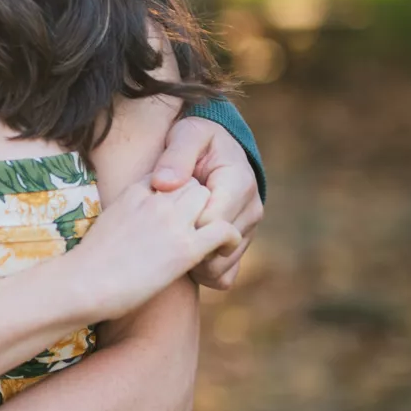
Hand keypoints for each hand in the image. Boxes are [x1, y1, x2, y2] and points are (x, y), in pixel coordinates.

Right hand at [80, 176, 241, 318]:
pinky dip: (229, 238)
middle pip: (192, 184)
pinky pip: (223, 229)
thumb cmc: (87, 265)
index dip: (178, 193)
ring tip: (212, 238)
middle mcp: (154, 201)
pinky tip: (221, 250)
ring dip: (215, 215)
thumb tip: (136, 230)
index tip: (179, 212)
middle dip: (199, 203)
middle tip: (200, 226)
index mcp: (133, 192)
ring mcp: (170, 223)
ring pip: (209, 200)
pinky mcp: (184, 249)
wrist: (81, 284)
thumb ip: (127, 218)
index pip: (169, 176)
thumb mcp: (107, 226)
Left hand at [150, 117, 262, 290]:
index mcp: (239, 183)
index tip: (161, 218)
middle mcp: (251, 209)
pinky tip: (182, 254)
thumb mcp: (186, 135)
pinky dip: (203, 272)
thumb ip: (176, 156)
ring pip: (222, 266)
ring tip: (168, 242)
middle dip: (187, 247)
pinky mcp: (241, 244)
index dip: (183, 226)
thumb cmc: (196, 140)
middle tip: (158, 234)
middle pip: (218, 250)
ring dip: (194, 262)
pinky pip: (225, 275)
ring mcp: (248, 229)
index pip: (211, 222)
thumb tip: (165, 183)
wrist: (216, 149)